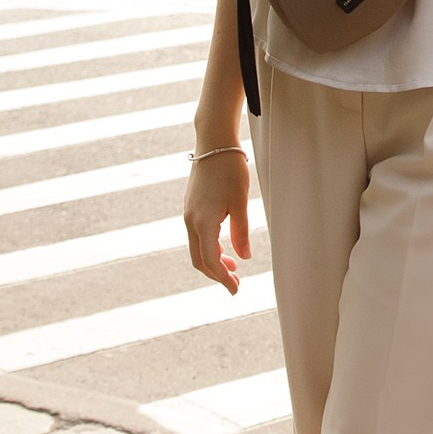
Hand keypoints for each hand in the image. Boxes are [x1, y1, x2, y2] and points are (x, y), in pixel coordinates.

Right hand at [185, 143, 253, 290]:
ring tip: (233, 267)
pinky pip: (197, 236)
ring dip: (213, 262)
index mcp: (203, 222)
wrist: (213, 144)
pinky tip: (225, 248)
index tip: (235, 289)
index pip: (210, 261)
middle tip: (236, 283)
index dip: (222, 279)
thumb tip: (244, 257)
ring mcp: (188, 214)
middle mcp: (191, 221)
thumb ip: (241, 232)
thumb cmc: (230, 170)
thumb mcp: (240, 202)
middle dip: (216, 275)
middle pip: (199, 260)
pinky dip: (209, 248)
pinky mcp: (191, 208)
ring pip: (197, 249)